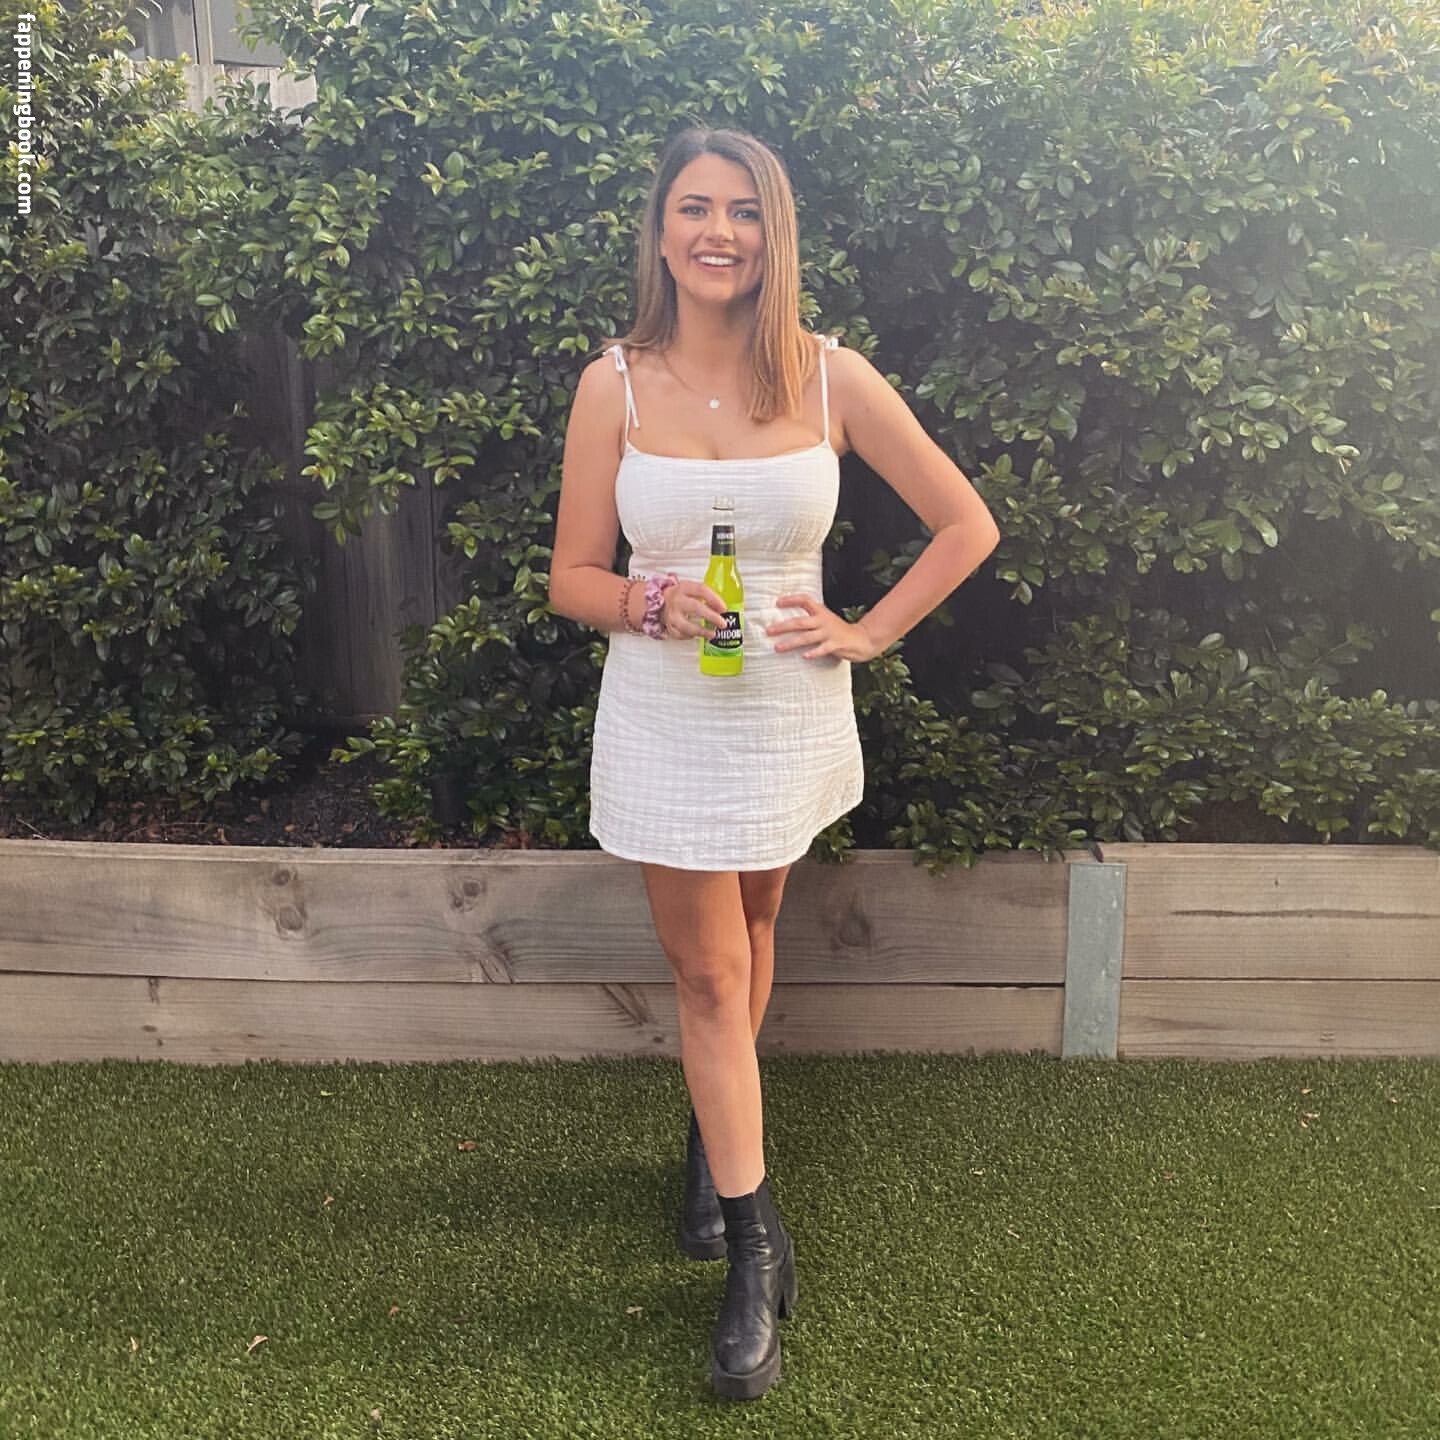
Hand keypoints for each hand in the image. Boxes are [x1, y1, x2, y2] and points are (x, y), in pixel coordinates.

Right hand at [661, 579, 728, 640]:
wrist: (661, 602)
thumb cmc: (681, 596)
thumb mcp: (692, 590)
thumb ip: (706, 596)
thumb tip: (723, 609)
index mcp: (684, 588)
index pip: (701, 590)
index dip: (714, 599)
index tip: (724, 608)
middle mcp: (677, 600)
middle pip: (695, 607)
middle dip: (711, 616)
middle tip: (722, 623)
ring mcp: (672, 615)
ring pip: (686, 625)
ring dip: (702, 631)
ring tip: (713, 634)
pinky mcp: (669, 626)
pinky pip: (680, 634)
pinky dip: (690, 636)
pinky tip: (698, 635)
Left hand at [766, 594, 882, 661]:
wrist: (862, 639)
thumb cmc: (839, 631)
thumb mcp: (826, 620)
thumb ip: (810, 620)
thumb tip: (788, 623)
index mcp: (821, 612)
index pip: (805, 600)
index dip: (791, 600)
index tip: (777, 602)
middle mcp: (823, 621)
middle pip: (800, 622)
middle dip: (783, 627)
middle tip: (769, 631)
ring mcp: (829, 633)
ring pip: (806, 637)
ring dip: (791, 643)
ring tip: (777, 648)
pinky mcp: (835, 645)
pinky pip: (822, 649)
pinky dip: (813, 653)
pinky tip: (804, 656)